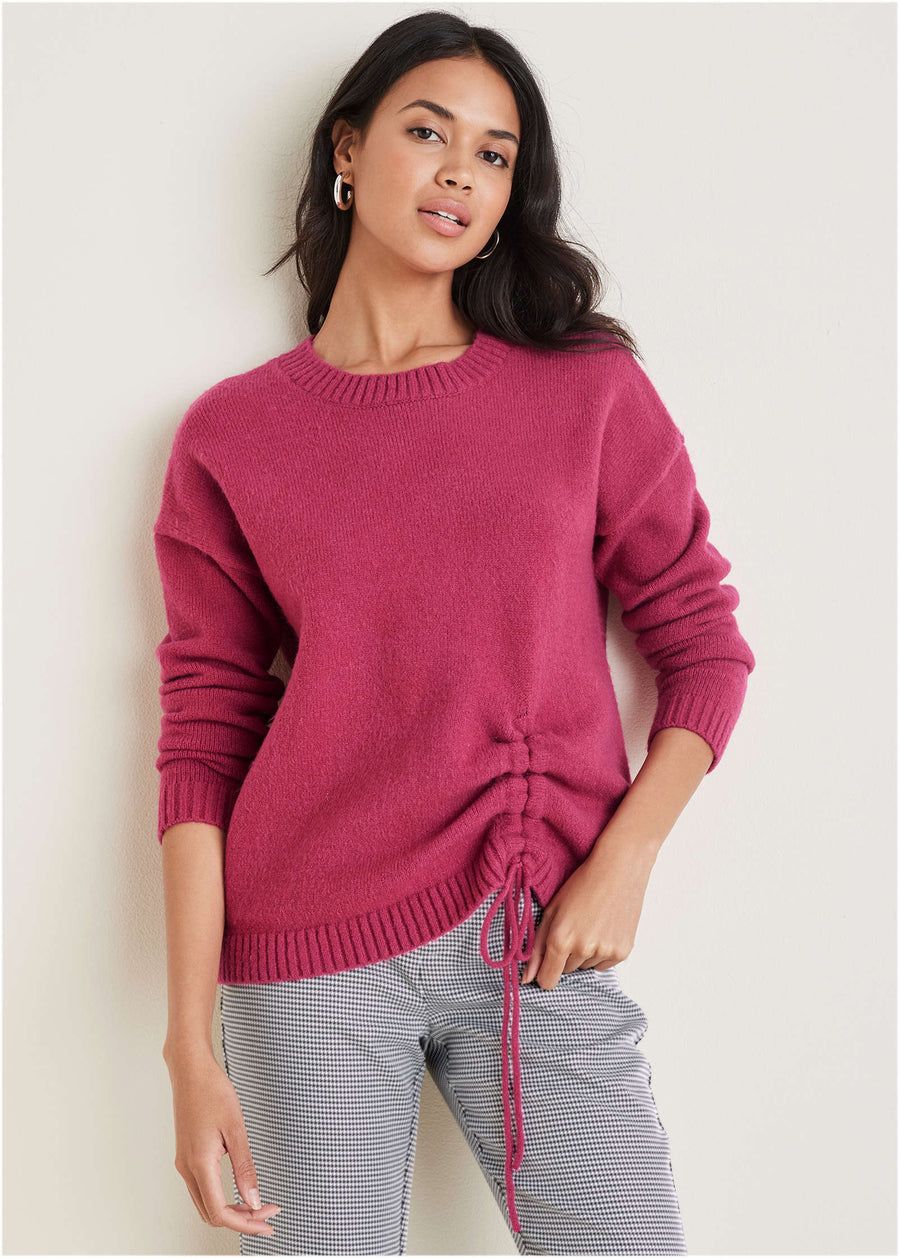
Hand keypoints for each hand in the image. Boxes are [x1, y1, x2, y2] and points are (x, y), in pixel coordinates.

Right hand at [165, 1045, 279, 1237]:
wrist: (190, 1070)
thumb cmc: (212, 1091)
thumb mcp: (236, 1129)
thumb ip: (245, 1168)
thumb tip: (253, 1199)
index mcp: (199, 1163)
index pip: (220, 1212)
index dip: (245, 1223)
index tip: (267, 1221)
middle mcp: (187, 1168)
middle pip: (211, 1213)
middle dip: (241, 1219)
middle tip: (267, 1213)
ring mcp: (184, 1162)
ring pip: (205, 1203)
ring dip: (231, 1209)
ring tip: (256, 1204)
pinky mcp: (186, 1155)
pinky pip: (202, 1189)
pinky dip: (221, 1197)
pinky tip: (238, 1190)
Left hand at [520, 834, 654, 989]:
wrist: (619, 868)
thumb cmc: (582, 884)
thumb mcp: (552, 910)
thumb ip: (536, 947)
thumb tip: (527, 979)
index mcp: (560, 939)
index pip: (547, 980)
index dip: (544, 973)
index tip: (547, 962)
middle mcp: (583, 949)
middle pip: (566, 972)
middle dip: (565, 955)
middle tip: (574, 926)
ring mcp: (605, 951)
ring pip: (585, 966)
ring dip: (584, 953)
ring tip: (591, 923)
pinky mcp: (623, 952)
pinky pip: (604, 965)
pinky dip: (601, 952)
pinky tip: (604, 928)